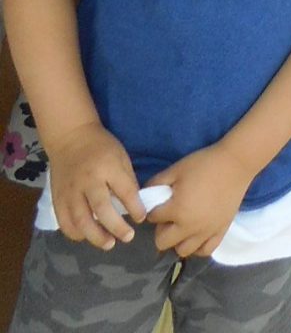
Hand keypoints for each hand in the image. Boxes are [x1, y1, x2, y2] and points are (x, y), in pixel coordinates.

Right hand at [48, 122, 144, 249]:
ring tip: (108, 244)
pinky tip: (86, 236)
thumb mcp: (121, 156)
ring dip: (95, 236)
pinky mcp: (58, 199)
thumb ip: (126, 180)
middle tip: (128, 237)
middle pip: (101, 208)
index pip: (125, 191)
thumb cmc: (101, 146)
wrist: (70, 137)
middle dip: (116, 226)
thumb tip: (134, 206)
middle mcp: (88, 180)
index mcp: (108, 166)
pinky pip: (65, 222)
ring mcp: (70, 191)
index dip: (135, 207)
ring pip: (81, 220)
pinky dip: (75, 233)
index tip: (141, 218)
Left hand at [149, 142, 252, 257]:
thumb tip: (144, 195)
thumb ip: (157, 182)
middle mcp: (189, 226)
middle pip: (163, 242)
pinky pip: (205, 251)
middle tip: (169, 216)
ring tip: (183, 226)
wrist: (236, 163)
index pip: (153, 218)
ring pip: (182, 251)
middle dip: (161, 230)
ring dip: (178, 241)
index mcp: (177, 209)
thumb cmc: (205, 163)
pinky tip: (197, 235)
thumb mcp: (177, 168)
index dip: (153, 210)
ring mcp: (206, 232)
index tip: (159, 203)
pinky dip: (197, 247)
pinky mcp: (221, 231)